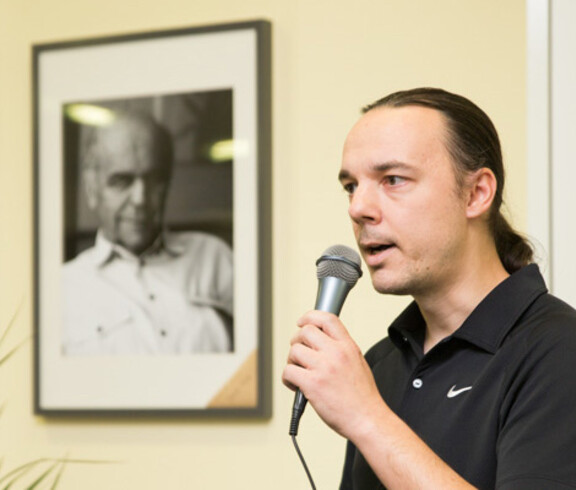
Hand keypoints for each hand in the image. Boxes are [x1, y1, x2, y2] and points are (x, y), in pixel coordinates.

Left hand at [282, 310, 384, 439]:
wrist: (368, 420)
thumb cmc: (363, 397)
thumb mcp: (358, 362)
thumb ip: (341, 349)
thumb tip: (321, 342)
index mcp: (348, 346)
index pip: (327, 319)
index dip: (310, 316)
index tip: (302, 322)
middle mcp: (336, 353)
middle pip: (305, 332)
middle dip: (297, 342)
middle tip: (299, 355)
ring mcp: (323, 367)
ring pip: (294, 351)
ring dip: (291, 361)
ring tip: (299, 373)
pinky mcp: (312, 384)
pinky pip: (288, 371)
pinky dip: (287, 378)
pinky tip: (295, 386)